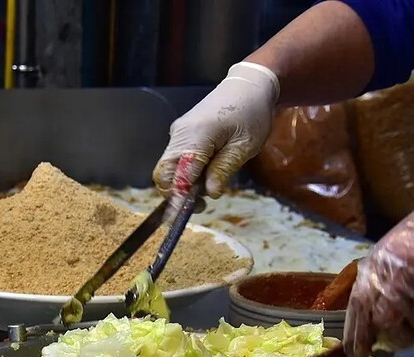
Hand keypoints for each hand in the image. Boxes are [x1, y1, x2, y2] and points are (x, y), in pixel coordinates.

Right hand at [152, 62, 279, 198]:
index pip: (178, 174)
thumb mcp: (244, 146)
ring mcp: (179, 134)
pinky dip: (186, 172)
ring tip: (209, 186)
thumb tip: (210, 192)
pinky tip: (207, 173)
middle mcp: (180, 134)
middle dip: (176, 193)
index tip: (186, 213)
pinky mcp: (182, 135)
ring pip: (168, 168)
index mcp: (196, 135)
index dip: (179, 197)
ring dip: (183, 184)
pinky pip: (177, 159)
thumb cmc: (251, 113)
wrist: (248, 86)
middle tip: (200, 204)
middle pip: (163, 173)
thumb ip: (224, 169)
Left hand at [344, 141, 413, 356]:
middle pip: (386, 324)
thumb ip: (389, 273)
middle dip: (398, 336)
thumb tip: (377, 314)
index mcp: (381, 259)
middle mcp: (396, 274)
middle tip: (409, 338)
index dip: (357, 333)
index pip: (360, 305)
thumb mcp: (406, 242)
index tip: (357, 355)